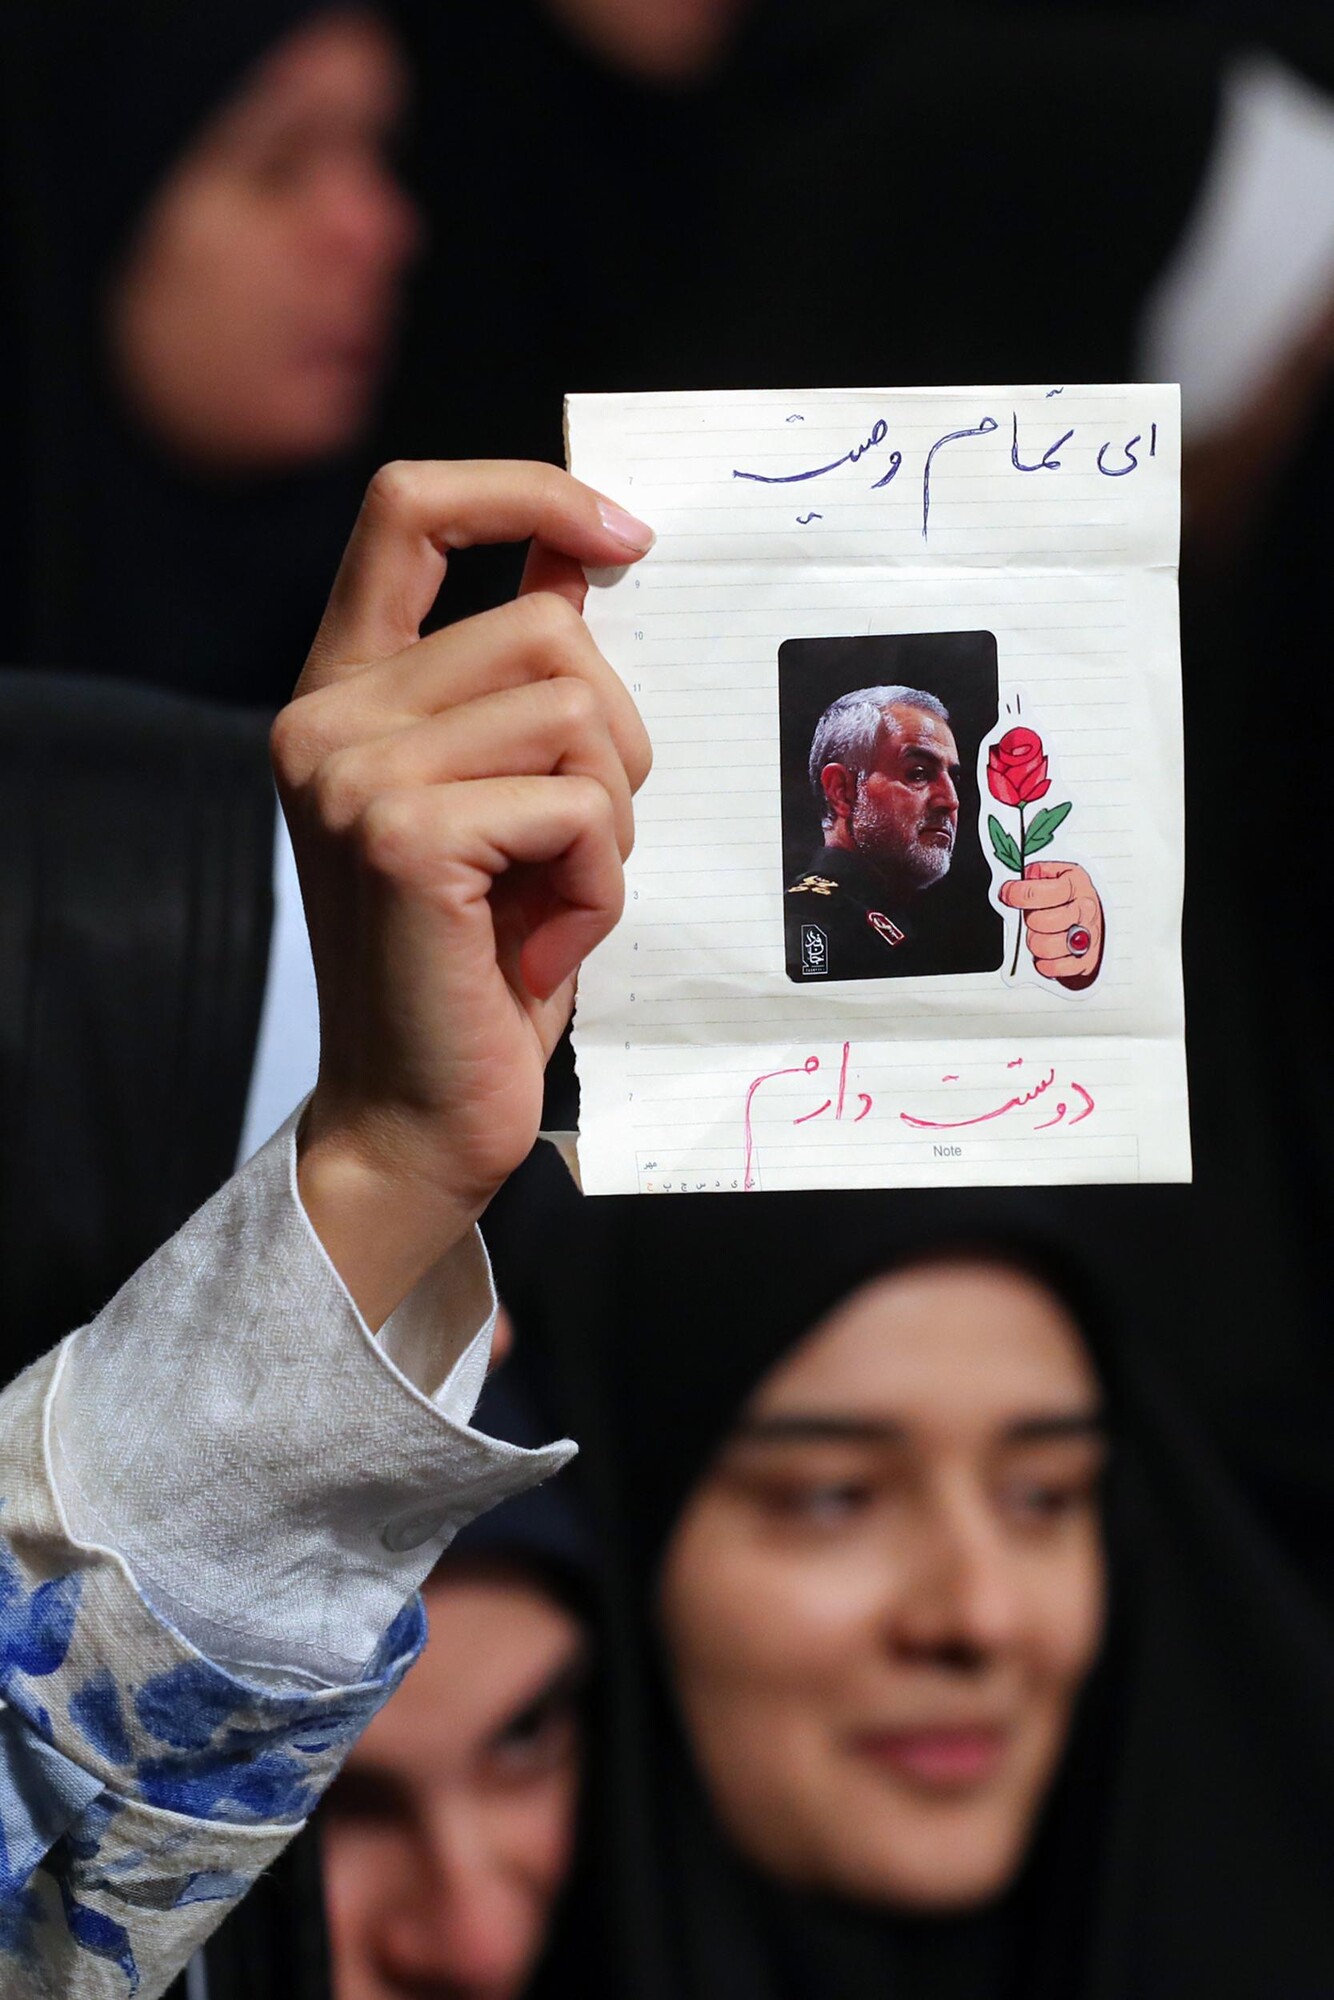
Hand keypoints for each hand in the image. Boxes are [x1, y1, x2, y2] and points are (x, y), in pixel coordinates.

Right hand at [273, 460, 653, 1323]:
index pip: (408, 509)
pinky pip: (580, 806)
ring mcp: (353, 772)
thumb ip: (520, 682)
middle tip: (578, 849)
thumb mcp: (504, 798)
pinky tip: (542, 948)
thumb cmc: (476, 962)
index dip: (526, 494)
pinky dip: (599, 887)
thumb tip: (583, 561)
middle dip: (614, 743)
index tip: (623, 537)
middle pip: (549, 630)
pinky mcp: (402, 834)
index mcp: (343, 692)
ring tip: (554, 904)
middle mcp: (326, 717)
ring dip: (609, 824)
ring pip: (578, 711)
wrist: (418, 1116)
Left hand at [999, 860, 1102, 987]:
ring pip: (1044, 946)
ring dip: (1035, 943)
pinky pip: (1055, 968)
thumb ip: (1037, 872)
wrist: (1097, 916)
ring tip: (1039, 935)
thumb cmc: (1071, 896)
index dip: (1016, 894)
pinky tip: (1045, 954)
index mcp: (1075, 885)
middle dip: (1029, 919)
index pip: (1037, 892)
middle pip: (1040, 921)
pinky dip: (1045, 964)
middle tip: (1031, 917)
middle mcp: (1084, 910)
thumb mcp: (1057, 873)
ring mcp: (1087, 936)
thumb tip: (1020, 877)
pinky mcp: (1085, 960)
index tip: (1007, 893)